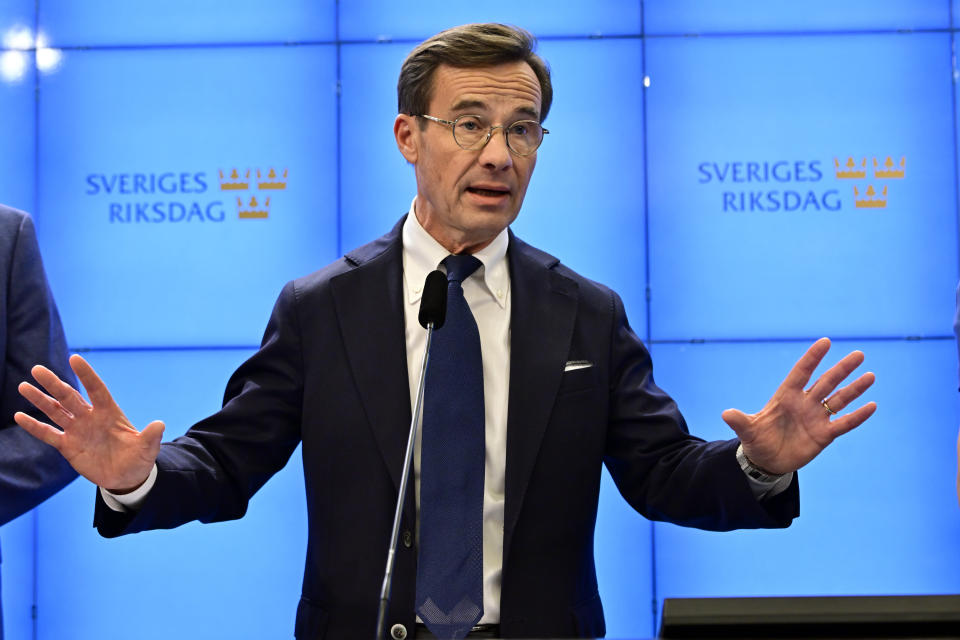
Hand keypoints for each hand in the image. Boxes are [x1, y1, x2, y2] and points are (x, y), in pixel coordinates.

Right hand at [15, 354, 163, 492]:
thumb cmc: (138, 458)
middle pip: (69, 396)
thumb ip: (150, 436)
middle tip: (37, 369)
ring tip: (24, 386)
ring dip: (40, 400)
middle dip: (54, 383)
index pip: (96, 389)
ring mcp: (77, 430)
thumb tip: (160, 425)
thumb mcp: (147, 448)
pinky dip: (35, 426)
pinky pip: (48, 434)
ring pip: (55, 411)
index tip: (74, 358)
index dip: (86, 375)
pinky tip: (19, 416)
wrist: (126, 477)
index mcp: (109, 412)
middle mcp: (90, 417)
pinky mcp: (67, 446)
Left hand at [721, 338, 875, 474]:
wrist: (767, 460)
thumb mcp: (747, 431)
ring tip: (870, 375)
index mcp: (786, 397)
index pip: (802, 372)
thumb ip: (740, 421)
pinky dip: (858, 416)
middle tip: (859, 354)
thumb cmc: (757, 440)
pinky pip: (844, 423)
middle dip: (841, 369)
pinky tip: (872, 406)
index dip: (812, 358)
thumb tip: (725, 414)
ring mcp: (816, 418)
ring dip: (854, 388)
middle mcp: (804, 403)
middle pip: (826, 382)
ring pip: (839, 399)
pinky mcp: (824, 435)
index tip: (825, 342)